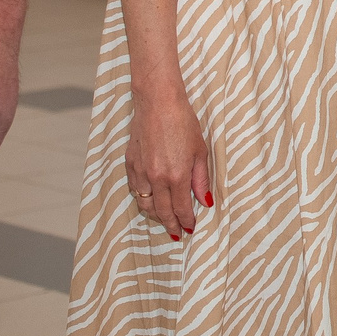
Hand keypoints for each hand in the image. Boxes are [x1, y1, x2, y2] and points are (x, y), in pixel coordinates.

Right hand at [125, 90, 211, 239]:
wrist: (158, 102)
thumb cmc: (183, 122)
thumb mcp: (199, 151)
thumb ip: (201, 180)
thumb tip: (205, 201)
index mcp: (176, 176)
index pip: (181, 209)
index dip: (186, 221)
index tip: (190, 228)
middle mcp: (156, 178)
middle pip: (162, 212)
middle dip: (171, 225)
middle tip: (177, 233)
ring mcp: (140, 172)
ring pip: (145, 204)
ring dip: (155, 215)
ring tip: (164, 219)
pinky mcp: (130, 163)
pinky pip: (135, 190)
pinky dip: (143, 199)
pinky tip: (150, 200)